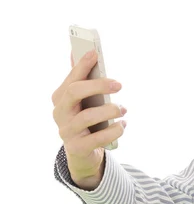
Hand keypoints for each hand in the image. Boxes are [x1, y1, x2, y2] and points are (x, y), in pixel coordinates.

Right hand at [52, 50, 126, 185]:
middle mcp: (60, 113)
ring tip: (123, 109)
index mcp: (61, 97)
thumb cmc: (86, 118)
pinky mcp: (78, 148)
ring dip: (110, 110)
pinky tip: (122, 125)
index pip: (71, 78)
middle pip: (74, 92)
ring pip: (87, 117)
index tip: (95, 53)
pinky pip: (98, 138)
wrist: (83, 152)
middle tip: (119, 84)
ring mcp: (66, 132)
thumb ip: (81, 78)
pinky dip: (114, 130)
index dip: (82, 65)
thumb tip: (79, 51)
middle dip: (98, 85)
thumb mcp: (84, 99)